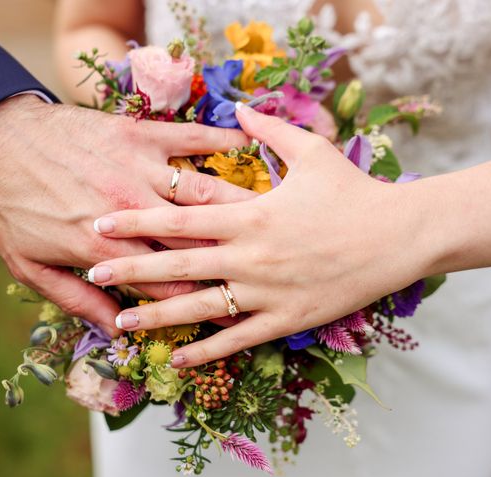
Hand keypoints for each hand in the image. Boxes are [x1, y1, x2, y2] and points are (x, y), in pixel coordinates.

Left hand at [0, 95, 251, 334]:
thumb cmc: (9, 209)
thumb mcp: (31, 268)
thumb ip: (76, 302)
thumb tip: (113, 332)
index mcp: (110, 251)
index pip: (170, 287)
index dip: (204, 305)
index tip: (233, 314)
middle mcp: (135, 212)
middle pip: (199, 244)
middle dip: (237, 261)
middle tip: (273, 271)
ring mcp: (141, 171)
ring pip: (205, 195)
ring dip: (241, 208)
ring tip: (272, 221)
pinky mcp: (141, 135)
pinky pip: (191, 138)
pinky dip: (220, 142)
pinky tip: (247, 146)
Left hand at [86, 104, 429, 361]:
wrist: (399, 236)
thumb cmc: (354, 192)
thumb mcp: (313, 151)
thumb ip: (269, 130)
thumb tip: (239, 104)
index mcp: (251, 215)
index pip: (180, 219)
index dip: (136, 221)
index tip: (100, 223)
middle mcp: (251, 256)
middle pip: (178, 265)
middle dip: (130, 269)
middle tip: (91, 271)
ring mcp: (267, 292)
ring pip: (201, 308)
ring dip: (157, 316)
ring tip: (120, 323)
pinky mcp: (287, 319)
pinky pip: (238, 338)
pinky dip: (207, 349)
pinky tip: (178, 358)